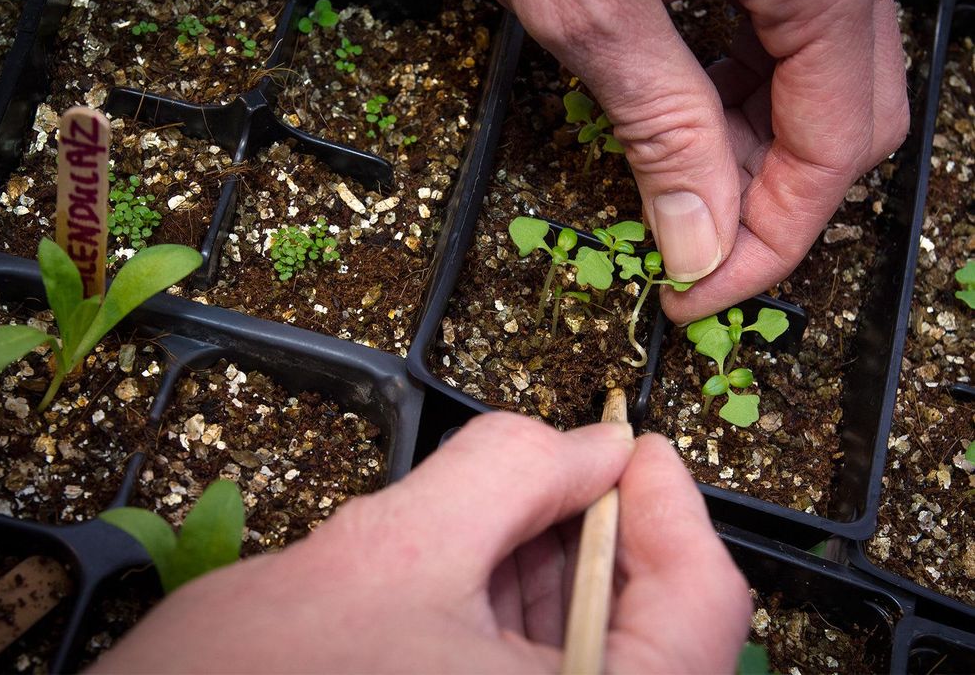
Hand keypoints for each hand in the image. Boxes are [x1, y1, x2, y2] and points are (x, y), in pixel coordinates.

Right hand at [91, 414, 749, 672]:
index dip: (670, 507)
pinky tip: (466, 567)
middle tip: (546, 463)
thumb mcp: (390, 554)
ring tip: (484, 514)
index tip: (628, 441)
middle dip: (596, 530)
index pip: (702, 610)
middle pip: (650, 625)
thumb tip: (597, 439)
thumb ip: (509, 470)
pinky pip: (535, 664)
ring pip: (592, 644)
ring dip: (550, 566)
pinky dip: (516, 610)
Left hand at [450, 0, 907, 322]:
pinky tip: (689, 129)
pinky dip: (740, 102)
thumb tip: (700, 245)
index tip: (698, 294)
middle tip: (691, 257)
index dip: (771, 240)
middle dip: (774, 203)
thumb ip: (660, 126)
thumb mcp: (585, 5)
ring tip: (680, 201)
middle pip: (851, 116)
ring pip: (820, 84)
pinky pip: (780, 43)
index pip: (837, 142)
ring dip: (758, 158)